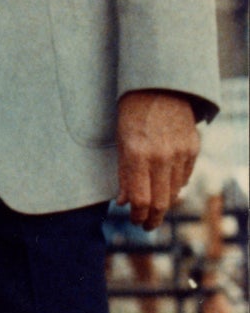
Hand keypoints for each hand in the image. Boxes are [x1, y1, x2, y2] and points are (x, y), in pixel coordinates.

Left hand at [116, 90, 198, 229]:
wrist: (159, 87)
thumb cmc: (132, 115)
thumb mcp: (120, 143)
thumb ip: (123, 174)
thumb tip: (123, 202)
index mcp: (138, 155)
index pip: (141, 200)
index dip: (137, 215)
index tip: (134, 220)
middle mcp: (162, 157)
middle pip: (162, 202)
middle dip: (152, 218)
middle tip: (145, 224)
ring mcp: (181, 153)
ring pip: (175, 191)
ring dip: (164, 202)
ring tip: (153, 207)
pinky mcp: (193, 148)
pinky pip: (185, 176)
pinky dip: (175, 185)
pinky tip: (166, 186)